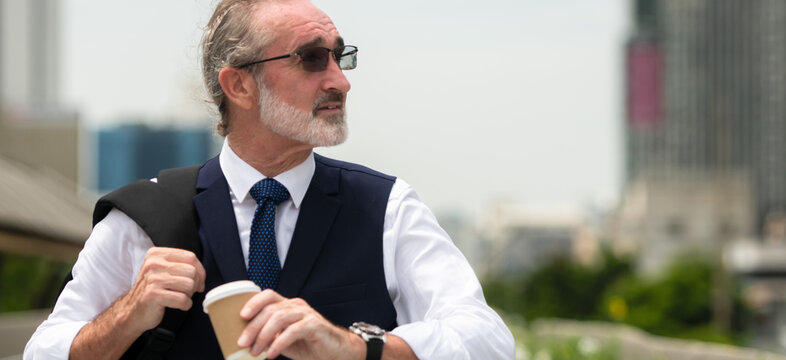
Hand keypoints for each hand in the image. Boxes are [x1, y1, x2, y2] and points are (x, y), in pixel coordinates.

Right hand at [119, 247, 205, 332]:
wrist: (132, 312)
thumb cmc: (152, 291)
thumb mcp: (163, 271)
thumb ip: (181, 265)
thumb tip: (202, 273)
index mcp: (156, 254)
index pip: (190, 257)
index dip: (200, 271)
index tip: (199, 282)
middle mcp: (153, 264)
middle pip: (192, 271)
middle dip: (195, 284)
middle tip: (187, 292)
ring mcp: (152, 279)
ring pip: (189, 284)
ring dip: (189, 295)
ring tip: (179, 297)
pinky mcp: (153, 294)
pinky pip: (183, 299)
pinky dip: (185, 305)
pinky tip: (178, 305)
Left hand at [237, 290, 364, 359]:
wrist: (336, 353)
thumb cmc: (309, 345)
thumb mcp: (284, 340)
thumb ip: (270, 337)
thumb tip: (246, 342)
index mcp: (289, 306)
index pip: (268, 295)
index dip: (253, 302)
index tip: (241, 316)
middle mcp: (297, 306)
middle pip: (270, 309)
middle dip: (253, 327)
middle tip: (242, 343)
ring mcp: (306, 314)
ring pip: (279, 318)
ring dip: (263, 336)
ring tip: (254, 352)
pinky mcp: (314, 325)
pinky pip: (292, 331)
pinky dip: (279, 343)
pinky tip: (271, 354)